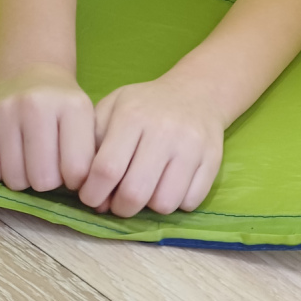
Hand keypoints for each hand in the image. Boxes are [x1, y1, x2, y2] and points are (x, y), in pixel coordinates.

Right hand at [0, 65, 95, 192]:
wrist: (33, 77)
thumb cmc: (63, 108)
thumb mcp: (87, 122)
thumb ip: (89, 155)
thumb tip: (84, 191)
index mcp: (72, 106)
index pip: (77, 170)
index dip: (76, 181)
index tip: (73, 173)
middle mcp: (37, 104)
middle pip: (44, 179)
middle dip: (49, 182)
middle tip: (50, 167)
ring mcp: (5, 111)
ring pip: (15, 179)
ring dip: (24, 179)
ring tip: (31, 161)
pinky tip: (10, 156)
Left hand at [77, 72, 224, 217]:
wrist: (196, 93)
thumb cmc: (145, 105)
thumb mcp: (112, 108)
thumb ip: (92, 143)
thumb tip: (88, 188)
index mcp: (132, 115)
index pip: (107, 169)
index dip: (93, 194)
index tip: (91, 198)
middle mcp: (164, 130)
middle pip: (135, 193)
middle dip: (120, 208)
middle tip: (118, 202)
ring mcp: (191, 146)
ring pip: (164, 203)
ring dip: (150, 207)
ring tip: (146, 191)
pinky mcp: (212, 159)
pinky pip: (190, 202)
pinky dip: (177, 203)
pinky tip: (169, 186)